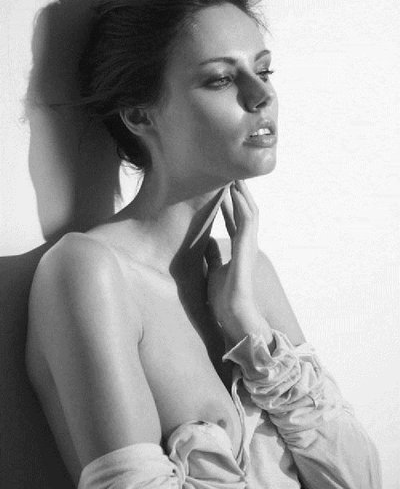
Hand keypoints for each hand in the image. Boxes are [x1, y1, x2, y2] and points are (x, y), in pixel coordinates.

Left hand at [205, 180, 273, 346]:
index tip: (222, 189)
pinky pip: (247, 219)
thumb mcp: (213, 270)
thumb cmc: (224, 298)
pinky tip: (234, 191)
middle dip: (237, 193)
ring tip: (234, 176)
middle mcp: (246, 244)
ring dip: (242, 193)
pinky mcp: (247, 248)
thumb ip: (212, 255)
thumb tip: (205, 242)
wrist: (233, 314)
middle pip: (244, 211)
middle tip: (229, 174)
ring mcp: (249, 245)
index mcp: (238, 250)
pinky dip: (241, 204)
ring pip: (249, 211)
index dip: (229, 205)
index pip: (234, 221)